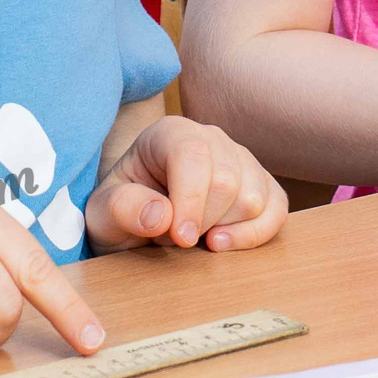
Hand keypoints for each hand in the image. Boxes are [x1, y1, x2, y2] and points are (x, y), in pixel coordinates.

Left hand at [85, 115, 286, 253]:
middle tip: (172, 237)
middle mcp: (212, 139)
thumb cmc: (121, 211)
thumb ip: (122, 209)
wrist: (137, 220)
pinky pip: (275, 212)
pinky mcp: (262, 187)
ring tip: (192, 236)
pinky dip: (254, 235)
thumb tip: (161, 216)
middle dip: (202, 222)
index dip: (190, 200)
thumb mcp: (102, 214)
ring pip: (254, 199)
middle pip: (228, 182)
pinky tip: (222, 244)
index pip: (193, 156)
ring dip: (223, 230)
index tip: (180, 238)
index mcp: (171, 133)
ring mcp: (242, 161)